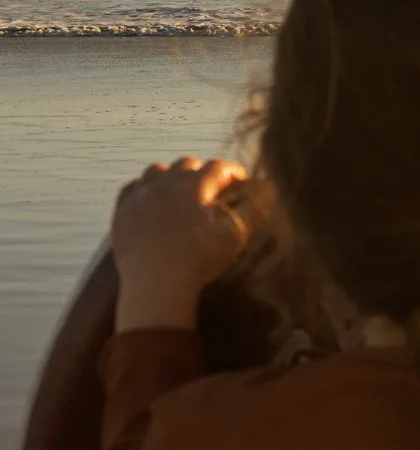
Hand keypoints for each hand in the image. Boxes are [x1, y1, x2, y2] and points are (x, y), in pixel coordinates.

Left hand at [111, 157, 250, 331]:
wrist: (156, 285)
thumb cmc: (199, 260)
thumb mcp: (235, 235)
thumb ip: (254, 207)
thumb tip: (267, 186)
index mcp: (193, 185)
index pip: (219, 167)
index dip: (234, 173)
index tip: (242, 184)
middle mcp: (164, 182)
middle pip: (188, 164)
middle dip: (204, 173)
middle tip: (214, 193)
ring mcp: (140, 195)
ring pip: (158, 170)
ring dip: (173, 177)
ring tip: (182, 194)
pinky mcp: (122, 210)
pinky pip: (134, 187)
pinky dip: (147, 188)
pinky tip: (155, 201)